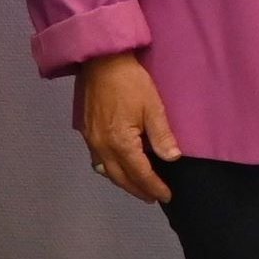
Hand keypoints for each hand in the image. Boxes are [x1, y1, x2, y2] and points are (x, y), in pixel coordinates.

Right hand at [77, 51, 180, 202]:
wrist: (101, 61)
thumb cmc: (130, 82)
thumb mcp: (152, 106)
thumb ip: (162, 135)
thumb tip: (172, 159)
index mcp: (120, 143)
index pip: (140, 173)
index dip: (154, 186)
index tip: (166, 196)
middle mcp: (102, 147)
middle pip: (120, 178)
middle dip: (138, 190)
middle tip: (153, 197)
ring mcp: (91, 140)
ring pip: (107, 171)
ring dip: (123, 181)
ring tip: (138, 186)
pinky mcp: (86, 132)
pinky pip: (98, 160)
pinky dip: (111, 169)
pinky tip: (119, 166)